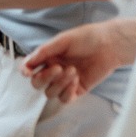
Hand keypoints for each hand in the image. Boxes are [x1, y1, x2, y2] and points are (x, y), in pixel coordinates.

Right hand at [20, 19, 135, 103]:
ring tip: (73, 70)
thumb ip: (44, 51)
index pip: (31, 68)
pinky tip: (75, 79)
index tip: (27, 71)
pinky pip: (64, 99)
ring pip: (50, 92)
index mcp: (49, 56)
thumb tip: (26, 62)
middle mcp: (54, 70)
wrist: (109, 44)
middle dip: (45, 78)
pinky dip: (67, 91)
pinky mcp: (76, 90)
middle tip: (58, 68)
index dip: (26, 71)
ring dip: (59, 83)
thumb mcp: (62, 40)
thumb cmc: (87, 37)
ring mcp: (65, 82)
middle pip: (38, 83)